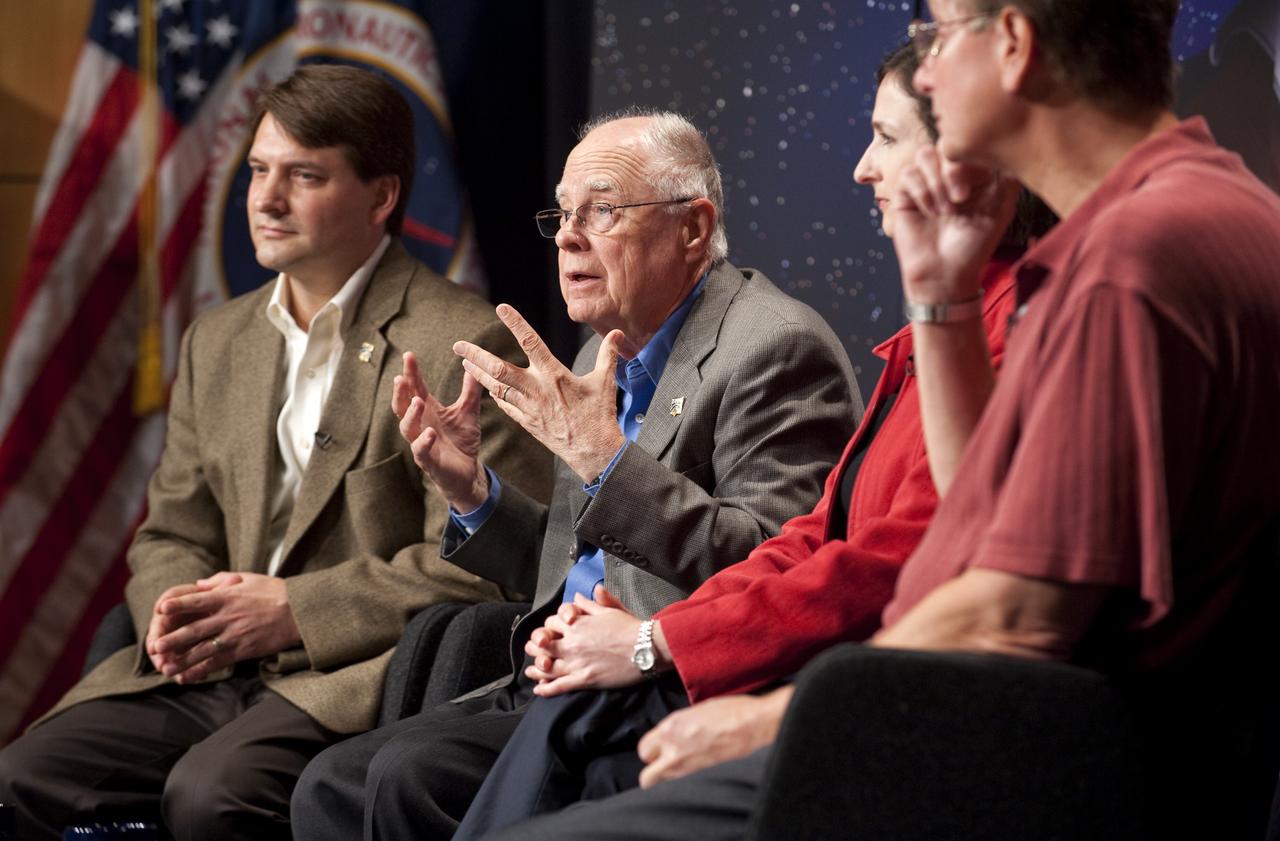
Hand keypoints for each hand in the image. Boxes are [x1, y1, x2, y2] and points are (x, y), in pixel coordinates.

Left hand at [148, 572, 300, 683]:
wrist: (299, 612)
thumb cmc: (275, 592)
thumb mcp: (249, 578)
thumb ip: (221, 580)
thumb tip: (199, 583)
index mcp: (227, 597)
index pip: (196, 600)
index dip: (177, 605)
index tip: (159, 608)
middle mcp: (227, 617)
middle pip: (193, 630)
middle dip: (172, 639)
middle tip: (155, 647)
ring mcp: (234, 636)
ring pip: (202, 650)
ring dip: (181, 660)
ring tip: (164, 667)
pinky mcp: (242, 651)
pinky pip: (217, 662)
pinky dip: (200, 671)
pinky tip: (186, 677)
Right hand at [392, 351, 489, 511]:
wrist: (468, 472)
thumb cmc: (462, 441)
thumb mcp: (468, 412)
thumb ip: (470, 391)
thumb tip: (473, 366)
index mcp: (428, 410)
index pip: (415, 388)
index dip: (411, 372)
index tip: (408, 355)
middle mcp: (420, 424)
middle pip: (403, 405)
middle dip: (401, 391)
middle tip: (401, 377)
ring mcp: (421, 442)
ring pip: (407, 427)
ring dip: (410, 414)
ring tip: (417, 401)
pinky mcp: (428, 461)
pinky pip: (420, 451)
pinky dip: (423, 441)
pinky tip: (429, 432)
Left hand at [454, 304, 626, 482]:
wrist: (593, 452)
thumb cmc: (600, 416)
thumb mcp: (605, 382)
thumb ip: (608, 355)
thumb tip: (618, 334)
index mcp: (554, 375)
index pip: (531, 343)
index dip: (515, 324)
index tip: (501, 308)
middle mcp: (537, 390)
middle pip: (499, 369)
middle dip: (476, 356)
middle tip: (458, 345)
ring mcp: (529, 408)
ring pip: (496, 388)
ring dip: (479, 375)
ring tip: (464, 363)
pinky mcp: (527, 423)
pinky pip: (506, 406)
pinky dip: (495, 395)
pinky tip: (488, 388)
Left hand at [527, 588, 646, 695]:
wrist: (646, 647)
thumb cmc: (631, 628)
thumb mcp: (609, 610)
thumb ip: (590, 604)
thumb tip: (577, 596)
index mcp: (577, 624)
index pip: (551, 623)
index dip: (549, 627)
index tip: (550, 631)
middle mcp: (572, 643)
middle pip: (543, 644)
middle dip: (536, 646)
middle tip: (533, 649)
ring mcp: (577, 662)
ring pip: (547, 666)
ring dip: (537, 668)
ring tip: (532, 670)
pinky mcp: (584, 680)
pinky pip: (559, 686)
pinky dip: (546, 689)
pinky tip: (539, 690)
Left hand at [636, 686, 793, 787]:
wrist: (751, 724)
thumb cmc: (729, 711)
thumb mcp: (695, 710)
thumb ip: (677, 725)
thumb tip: (671, 734)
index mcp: (670, 727)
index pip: (644, 749)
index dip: (650, 749)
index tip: (657, 747)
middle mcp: (674, 748)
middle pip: (647, 774)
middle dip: (652, 769)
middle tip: (661, 761)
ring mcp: (688, 764)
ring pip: (663, 781)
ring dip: (666, 774)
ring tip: (678, 762)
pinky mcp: (701, 771)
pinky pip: (681, 779)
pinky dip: (681, 775)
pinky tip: (692, 763)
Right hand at [892, 145, 1018, 304]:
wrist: (944, 274)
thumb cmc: (975, 245)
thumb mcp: (1001, 209)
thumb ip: (1008, 176)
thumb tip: (1010, 146)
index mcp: (974, 172)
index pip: (970, 143)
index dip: (973, 156)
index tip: (981, 185)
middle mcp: (948, 173)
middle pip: (946, 142)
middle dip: (954, 169)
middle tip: (961, 198)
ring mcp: (926, 182)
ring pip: (925, 154)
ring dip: (937, 181)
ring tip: (946, 210)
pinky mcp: (905, 194)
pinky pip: (909, 174)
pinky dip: (922, 192)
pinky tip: (930, 212)